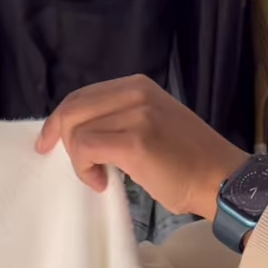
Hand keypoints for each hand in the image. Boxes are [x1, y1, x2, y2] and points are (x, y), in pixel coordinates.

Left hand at [36, 75, 246, 222]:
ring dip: (78, 161)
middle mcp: (135, 92)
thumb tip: (83, 134)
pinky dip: (85, 169)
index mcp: (137, 85)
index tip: (47, 143)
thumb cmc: (186, 163)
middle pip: (72, 108)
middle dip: (57, 138)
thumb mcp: (151, 126)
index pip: (82, 95)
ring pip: (77, 130)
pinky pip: (86, 148)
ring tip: (99, 177)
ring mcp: (136, 113)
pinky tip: (101, 182)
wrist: (219, 177)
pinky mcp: (135, 140)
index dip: (58, 120)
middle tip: (66, 164)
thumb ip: (119, 121)